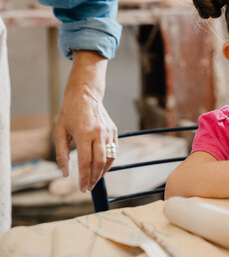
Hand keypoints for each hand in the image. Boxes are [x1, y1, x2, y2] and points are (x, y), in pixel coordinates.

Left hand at [53, 51, 116, 192]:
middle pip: (99, 163)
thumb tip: (66, 173)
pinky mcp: (114, 131)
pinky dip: (108, 162)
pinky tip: (101, 168)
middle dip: (94, 178)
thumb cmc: (69, 113)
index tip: (82, 188)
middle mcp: (98, 133)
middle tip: (88, 188)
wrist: (86, 95)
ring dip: (102, 172)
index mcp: (83, 133)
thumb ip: (62, 154)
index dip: (84, 178)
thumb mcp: (59, 132)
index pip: (85, 162)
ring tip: (94, 180)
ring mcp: (108, 132)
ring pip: (109, 158)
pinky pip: (114, 151)